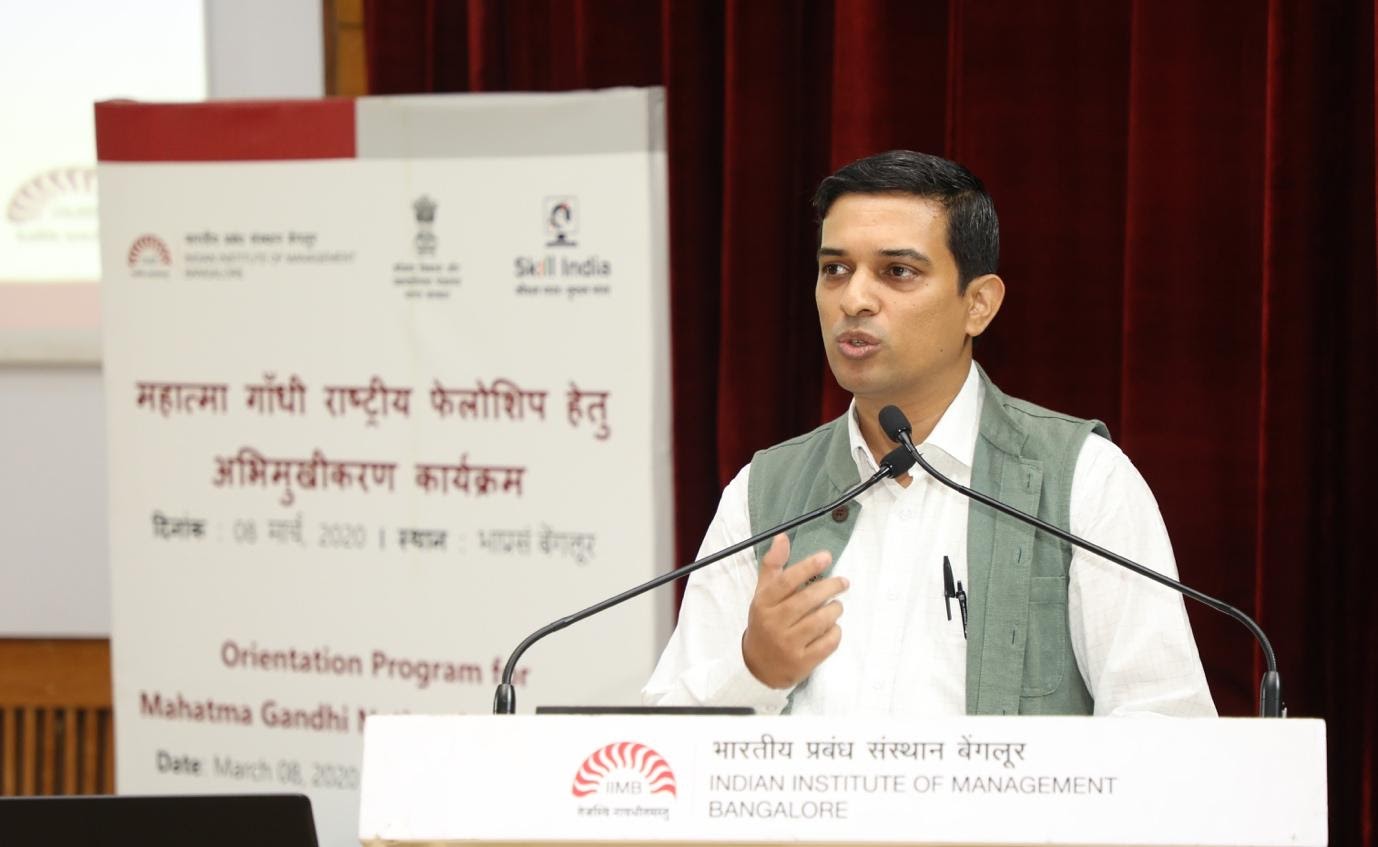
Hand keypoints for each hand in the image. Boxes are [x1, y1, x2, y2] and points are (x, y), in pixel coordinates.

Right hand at [741, 533, 846, 688]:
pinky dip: (835, 632)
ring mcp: (788, 644)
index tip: (827, 557)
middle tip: (843, 582)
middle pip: (807, 600)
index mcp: (763, 603)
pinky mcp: (802, 662)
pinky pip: (828, 643)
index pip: (786, 581)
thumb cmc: (765, 623)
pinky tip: (832, 628)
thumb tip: (782, 537)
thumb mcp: (764, 594)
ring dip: (834, 610)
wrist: (759, 666)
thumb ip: (773, 565)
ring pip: (821, 621)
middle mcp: (774, 623)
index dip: (808, 566)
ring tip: (836, 606)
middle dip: (830, 587)